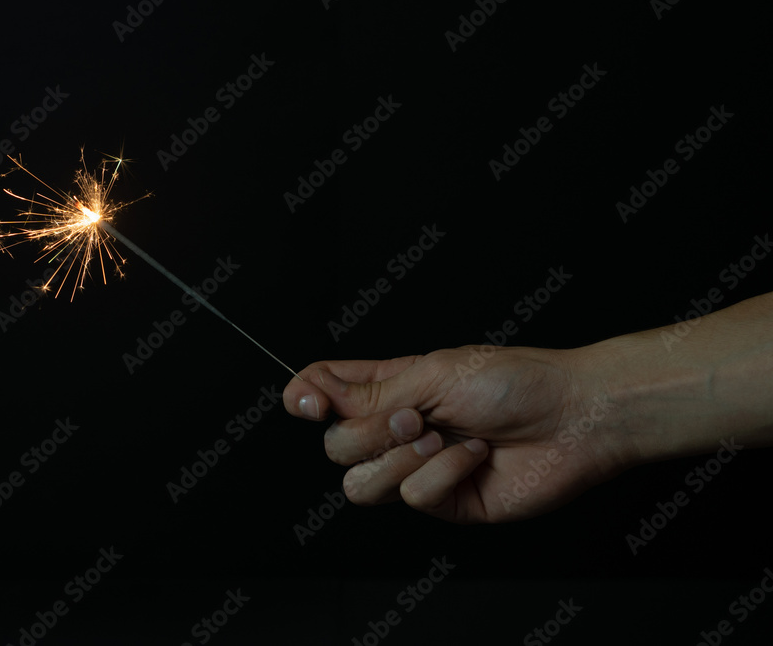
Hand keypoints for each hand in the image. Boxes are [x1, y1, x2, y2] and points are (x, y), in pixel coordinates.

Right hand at [284, 346, 630, 522]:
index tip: (308, 403)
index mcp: (388, 388)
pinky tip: (475, 457)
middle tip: (417, 416)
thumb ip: (366, 394)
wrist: (573, 419)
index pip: (323, 392)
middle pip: (335, 447)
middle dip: (370, 433)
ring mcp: (417, 468)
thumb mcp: (430, 374)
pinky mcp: (443, 502)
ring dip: (402, 459)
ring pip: (361, 484)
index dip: (303, 398)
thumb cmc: (512, 381)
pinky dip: (443, 474)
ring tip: (444, 438)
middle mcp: (396, 429)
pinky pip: (412, 499)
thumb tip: (309, 393)